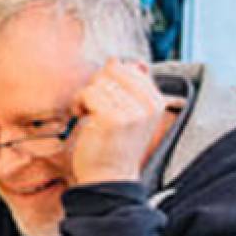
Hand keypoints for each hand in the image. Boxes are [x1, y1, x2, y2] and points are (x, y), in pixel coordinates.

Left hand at [69, 59, 168, 186]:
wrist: (109, 177)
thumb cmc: (114, 144)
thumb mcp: (128, 112)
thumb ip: (127, 85)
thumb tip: (117, 58)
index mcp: (156, 101)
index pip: (128, 68)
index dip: (110, 81)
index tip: (108, 101)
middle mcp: (149, 104)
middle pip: (112, 71)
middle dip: (97, 86)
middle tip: (96, 108)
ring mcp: (133, 111)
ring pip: (98, 82)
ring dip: (86, 97)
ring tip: (90, 115)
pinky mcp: (113, 118)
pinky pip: (87, 93)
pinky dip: (79, 104)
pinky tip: (83, 118)